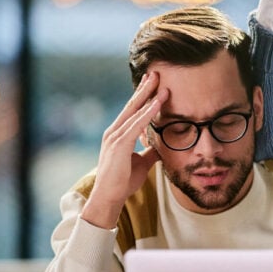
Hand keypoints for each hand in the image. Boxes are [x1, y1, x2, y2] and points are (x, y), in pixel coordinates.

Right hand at [82, 71, 165, 228]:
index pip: (132, 110)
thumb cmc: (123, 181)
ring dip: (149, 96)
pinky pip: (137, 125)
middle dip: (144, 88)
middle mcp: (114, 132)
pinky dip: (148, 113)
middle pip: (132, 105)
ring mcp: (115, 137)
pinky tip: (157, 103)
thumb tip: (162, 146)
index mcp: (118, 134)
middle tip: (155, 73)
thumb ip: (150, 151)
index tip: (152, 82)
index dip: (142, 96)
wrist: (110, 198)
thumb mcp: (142, 163)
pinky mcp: (119, 144)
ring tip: (160, 82)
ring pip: (135, 111)